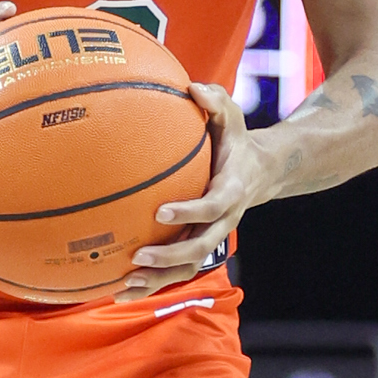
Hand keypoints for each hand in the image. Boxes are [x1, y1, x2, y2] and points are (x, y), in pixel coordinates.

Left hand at [117, 81, 265, 299]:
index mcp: (232, 190)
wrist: (261, 172)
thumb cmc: (237, 139)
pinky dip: (151, 283)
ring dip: (158, 280)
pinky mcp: (199, 245)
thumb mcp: (233, 115)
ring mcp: (212, 237)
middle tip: (138, 256)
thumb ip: (216, 101)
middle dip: (170, 257)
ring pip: (188, 268)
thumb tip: (192, 87)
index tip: (161, 211)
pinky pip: (176, 271)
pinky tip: (117, 290)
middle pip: (200, 248)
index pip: (213, 206)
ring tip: (123, 287)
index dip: (190, 212)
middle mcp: (224, 220)